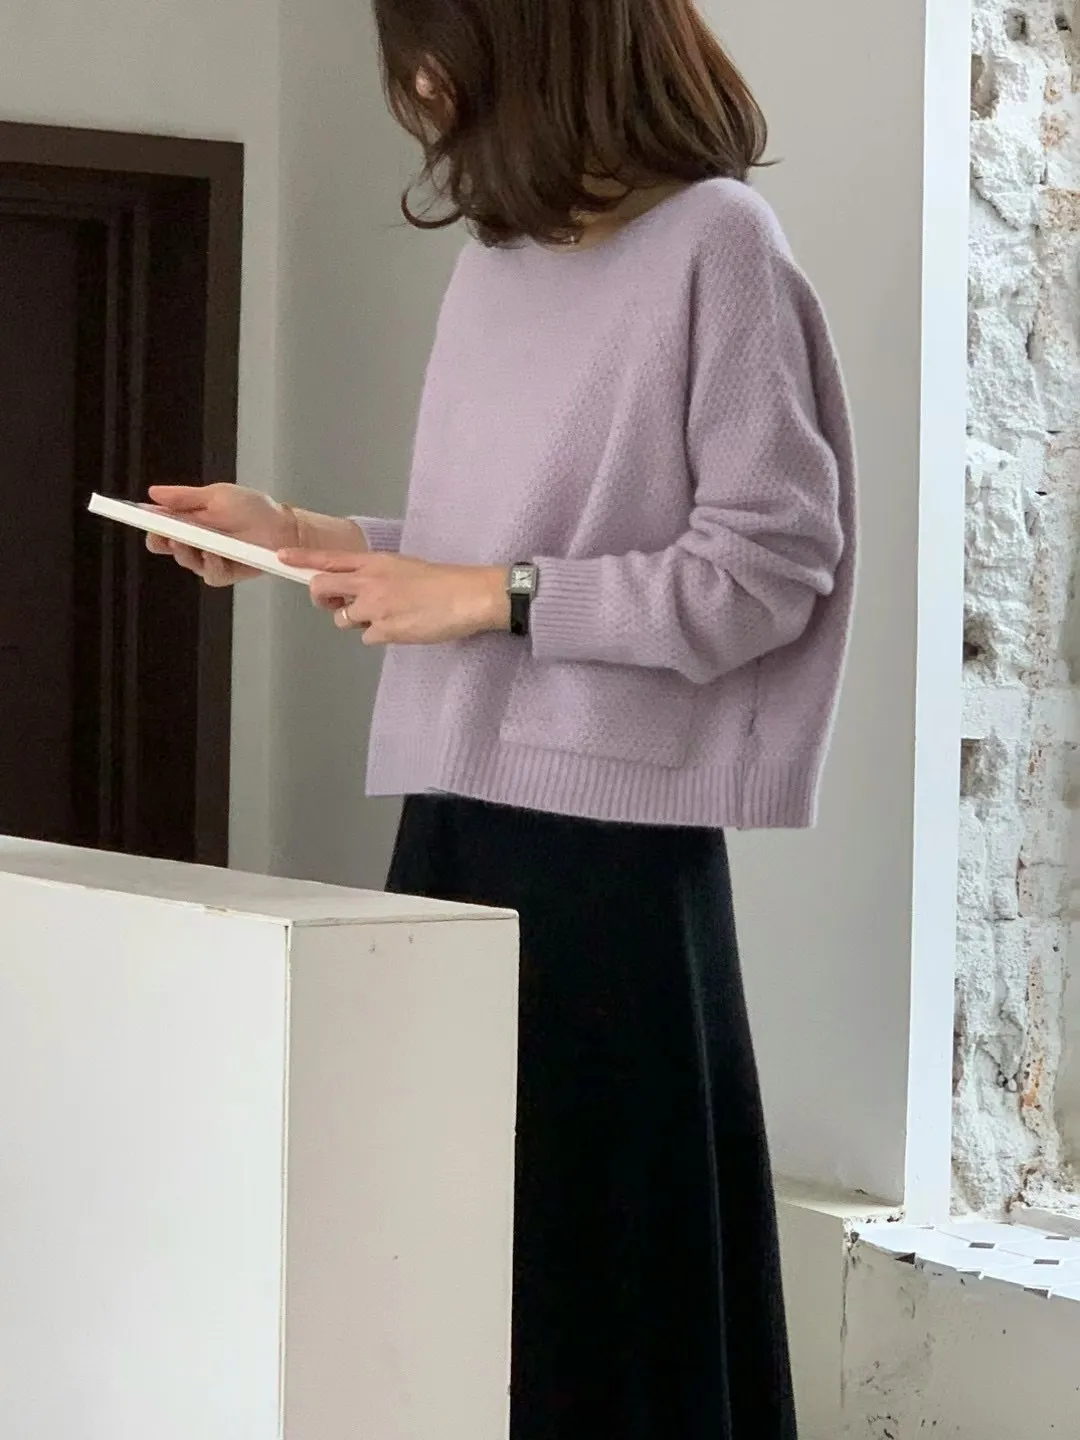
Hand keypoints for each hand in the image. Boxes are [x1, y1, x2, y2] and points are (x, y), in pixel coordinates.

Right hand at [144, 483, 298, 585]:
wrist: (282, 527)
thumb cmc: (252, 508)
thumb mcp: (216, 495)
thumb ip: (184, 497)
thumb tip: (152, 493)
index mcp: (188, 520)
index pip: (158, 526)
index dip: (147, 524)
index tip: (141, 518)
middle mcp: (194, 541)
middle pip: (165, 546)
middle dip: (163, 540)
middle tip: (167, 534)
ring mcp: (208, 559)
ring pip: (186, 561)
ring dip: (186, 551)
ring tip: (193, 542)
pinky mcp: (225, 573)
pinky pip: (210, 574)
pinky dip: (211, 565)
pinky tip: (214, 555)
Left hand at [279, 549, 510, 644]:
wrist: (469, 595)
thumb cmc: (444, 581)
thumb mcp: (405, 567)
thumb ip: (378, 576)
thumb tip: (362, 593)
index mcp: (375, 562)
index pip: (330, 558)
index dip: (302, 559)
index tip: (281, 558)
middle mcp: (369, 582)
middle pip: (322, 589)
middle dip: (322, 599)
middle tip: (337, 606)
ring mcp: (376, 606)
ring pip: (344, 620)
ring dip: (359, 622)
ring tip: (391, 616)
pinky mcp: (386, 629)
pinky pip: (368, 637)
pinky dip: (382, 636)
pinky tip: (404, 628)